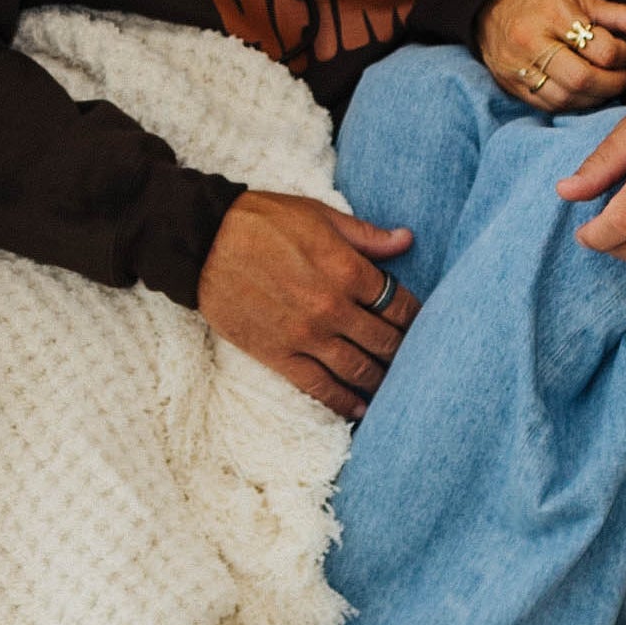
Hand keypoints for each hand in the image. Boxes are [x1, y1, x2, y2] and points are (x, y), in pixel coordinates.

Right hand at [199, 189, 417, 415]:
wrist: (203, 241)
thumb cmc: (263, 221)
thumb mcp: (320, 216)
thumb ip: (366, 235)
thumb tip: (407, 240)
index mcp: (347, 270)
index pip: (400, 305)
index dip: (418, 318)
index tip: (422, 325)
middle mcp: (333, 308)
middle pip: (386, 342)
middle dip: (405, 352)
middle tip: (416, 359)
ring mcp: (306, 336)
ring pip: (359, 370)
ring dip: (382, 380)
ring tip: (395, 385)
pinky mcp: (279, 355)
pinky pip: (320, 387)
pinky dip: (344, 402)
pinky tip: (361, 408)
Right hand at [479, 0, 625, 110]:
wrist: (489, 1)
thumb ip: (621, 14)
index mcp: (553, 14)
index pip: (600, 49)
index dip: (622, 56)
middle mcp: (532, 42)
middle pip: (582, 79)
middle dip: (612, 84)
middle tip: (624, 78)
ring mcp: (518, 67)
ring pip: (565, 98)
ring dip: (595, 99)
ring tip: (608, 86)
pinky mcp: (510, 85)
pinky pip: (548, 105)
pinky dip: (572, 105)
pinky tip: (585, 95)